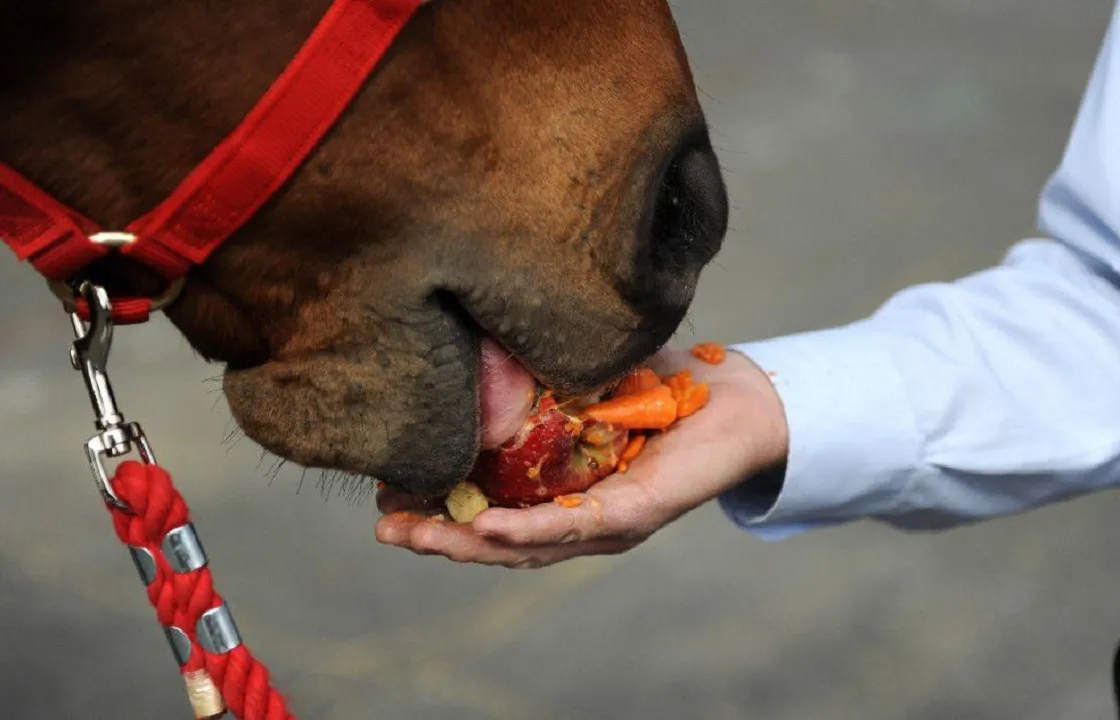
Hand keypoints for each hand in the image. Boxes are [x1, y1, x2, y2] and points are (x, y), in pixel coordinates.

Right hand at [374, 345, 788, 567]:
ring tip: (414, 533)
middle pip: (497, 538)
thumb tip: (473, 335)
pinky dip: (528, 529)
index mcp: (561, 488)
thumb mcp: (582, 375)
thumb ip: (535, 370)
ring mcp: (608, 522)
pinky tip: (484, 526)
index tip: (386, 493)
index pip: (490, 506)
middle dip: (437, 535)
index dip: (438, 506)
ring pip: (527, 544)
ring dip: (467, 542)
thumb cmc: (661, 386)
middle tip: (384, 526)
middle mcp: (580, 515)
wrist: (740, 396)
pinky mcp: (637, 513)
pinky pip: (577, 525)